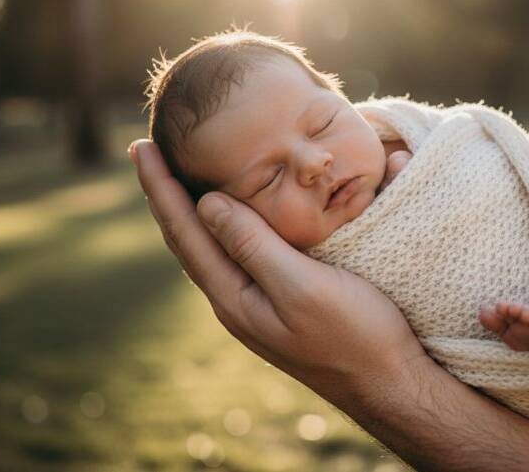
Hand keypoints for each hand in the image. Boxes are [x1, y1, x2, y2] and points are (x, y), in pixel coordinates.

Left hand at [129, 139, 426, 399]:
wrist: (387, 382)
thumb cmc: (354, 333)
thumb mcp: (302, 286)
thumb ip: (254, 246)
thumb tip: (207, 205)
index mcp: (234, 297)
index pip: (184, 231)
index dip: (161, 188)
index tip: (140, 146)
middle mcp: (236, 301)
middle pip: (187, 238)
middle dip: (165, 194)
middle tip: (146, 151)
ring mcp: (256, 304)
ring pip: (208, 246)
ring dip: (188, 208)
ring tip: (173, 177)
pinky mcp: (279, 301)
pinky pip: (234, 253)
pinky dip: (220, 224)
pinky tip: (227, 216)